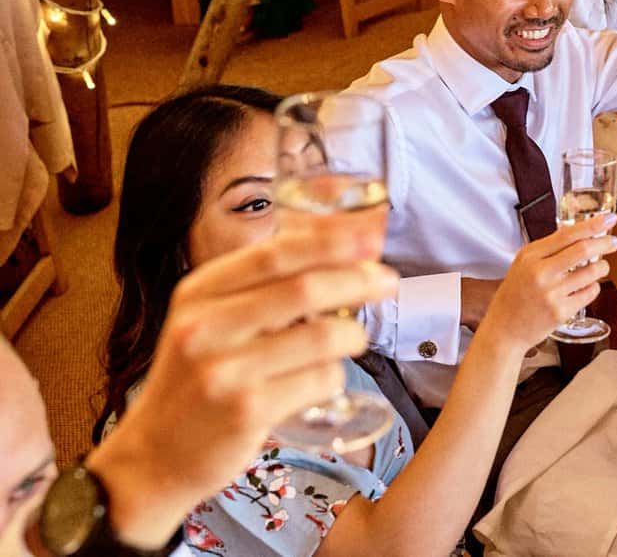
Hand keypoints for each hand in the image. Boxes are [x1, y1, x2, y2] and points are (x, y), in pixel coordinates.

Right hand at [84, 233, 394, 548]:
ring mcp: (224, 371)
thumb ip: (260, 288)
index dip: (331, 241)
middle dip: (358, 279)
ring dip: (353, 334)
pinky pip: (319, 380)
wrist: (152, 458)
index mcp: (198, 293)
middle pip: (305, 288)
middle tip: (387, 280)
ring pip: (322, 336)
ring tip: (353, 338)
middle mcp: (205, 327)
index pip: (275, 253)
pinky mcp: (246, 411)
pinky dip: (334, 377)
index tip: (371, 236)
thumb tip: (342, 252)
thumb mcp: (208, 321)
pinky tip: (320, 381)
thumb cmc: (195, 381)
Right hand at [477, 215, 616, 355]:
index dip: (592, 224)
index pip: (567, 234)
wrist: (504, 330)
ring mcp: (551, 294)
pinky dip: (593, 287)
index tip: (609, 218)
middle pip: (583, 250)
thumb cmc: (515, 295)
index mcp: (530, 256)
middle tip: (613, 242)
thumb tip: (580, 231)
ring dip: (602, 267)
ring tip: (599, 267)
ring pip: (592, 272)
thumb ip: (548, 249)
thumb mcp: (523, 264)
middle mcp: (540, 273)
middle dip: (605, 243)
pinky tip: (586, 287)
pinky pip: (590, 292)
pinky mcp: (561, 312)